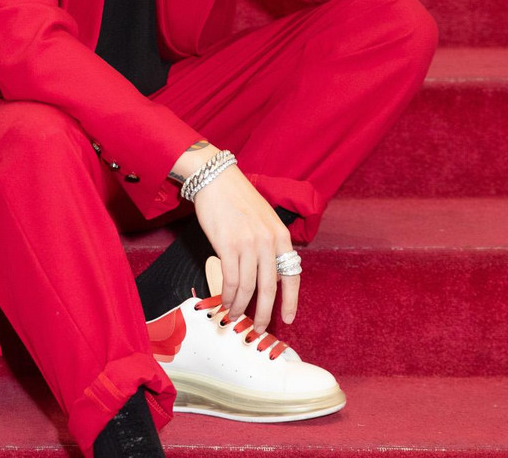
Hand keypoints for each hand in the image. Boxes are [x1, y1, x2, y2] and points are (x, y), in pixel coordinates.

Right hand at [190, 163, 298, 334]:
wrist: (216, 180)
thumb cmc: (237, 200)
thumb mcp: (264, 220)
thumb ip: (268, 245)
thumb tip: (265, 276)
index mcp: (281, 236)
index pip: (291, 275)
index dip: (291, 301)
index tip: (288, 318)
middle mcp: (268, 242)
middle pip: (269, 288)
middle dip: (263, 313)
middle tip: (258, 328)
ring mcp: (248, 244)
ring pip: (248, 288)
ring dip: (241, 306)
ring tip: (234, 316)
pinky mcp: (227, 246)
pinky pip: (231, 280)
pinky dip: (228, 296)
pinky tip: (225, 302)